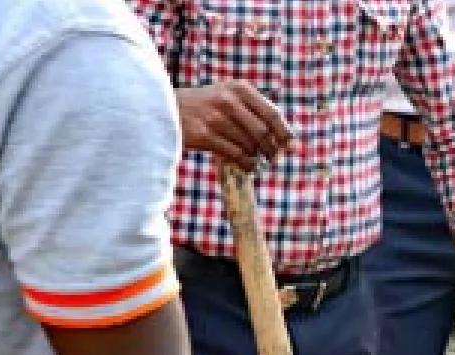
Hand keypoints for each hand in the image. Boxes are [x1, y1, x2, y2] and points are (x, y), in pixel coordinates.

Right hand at [175, 81, 292, 169]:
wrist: (163, 108)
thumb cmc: (201, 105)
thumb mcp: (226, 95)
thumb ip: (251, 109)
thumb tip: (281, 135)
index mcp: (239, 88)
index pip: (272, 113)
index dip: (285, 132)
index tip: (292, 146)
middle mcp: (228, 101)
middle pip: (262, 132)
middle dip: (271, 149)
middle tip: (273, 158)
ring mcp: (215, 118)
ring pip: (249, 145)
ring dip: (256, 156)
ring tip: (256, 160)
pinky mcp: (203, 135)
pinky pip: (234, 154)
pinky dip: (246, 164)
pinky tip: (248, 166)